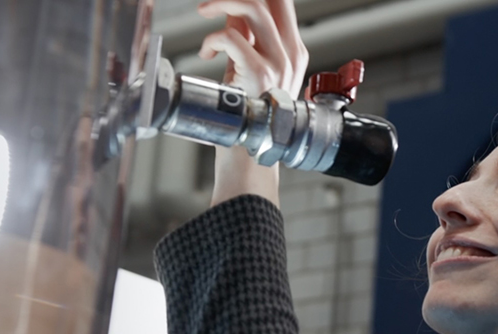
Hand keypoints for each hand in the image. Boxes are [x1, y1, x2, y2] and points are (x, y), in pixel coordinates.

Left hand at [197, 0, 308, 206]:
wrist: (251, 154)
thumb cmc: (249, 116)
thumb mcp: (250, 69)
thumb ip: (246, 38)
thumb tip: (230, 11)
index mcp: (293, 51)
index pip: (281, 2)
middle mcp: (290, 54)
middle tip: (210, 4)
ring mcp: (278, 64)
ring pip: (253, 8)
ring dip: (221, 4)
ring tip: (205, 13)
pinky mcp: (259, 74)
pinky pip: (230, 37)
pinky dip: (211, 40)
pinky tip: (206, 54)